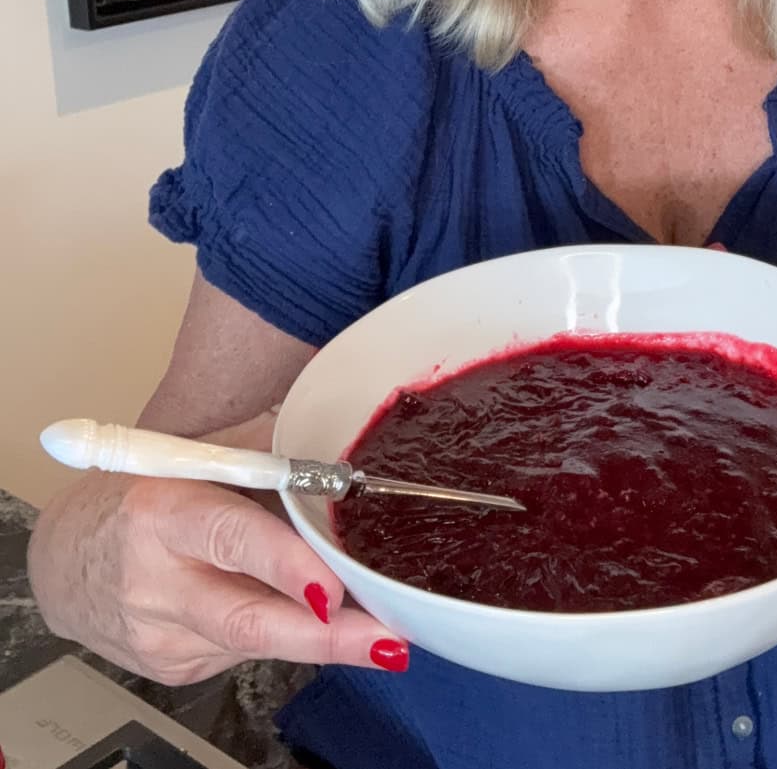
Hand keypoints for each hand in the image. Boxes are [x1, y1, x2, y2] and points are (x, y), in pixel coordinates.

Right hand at [28, 410, 408, 685]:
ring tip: (375, 627)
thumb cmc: (143, 494)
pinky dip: (282, 632)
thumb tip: (340, 433)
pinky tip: (298, 615)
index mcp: (165, 512)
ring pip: (256, 640)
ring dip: (320, 635)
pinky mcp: (172, 669)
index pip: (231, 539)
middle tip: (387, 642)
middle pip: (248, 618)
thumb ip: (264, 448)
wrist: (64, 561)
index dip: (285, 566)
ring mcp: (161, 635)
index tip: (332, 589)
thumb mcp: (194, 457)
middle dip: (325, 637)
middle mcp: (158, 581)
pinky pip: (244, 651)